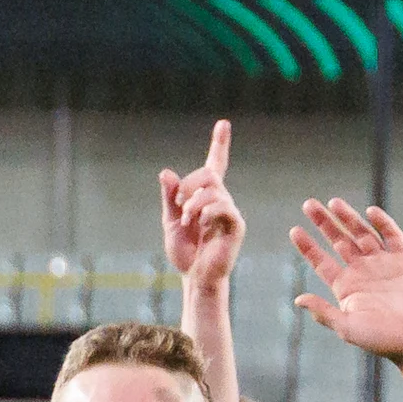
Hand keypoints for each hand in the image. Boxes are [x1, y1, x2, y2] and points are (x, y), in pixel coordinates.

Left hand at [159, 119, 242, 289]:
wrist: (194, 277)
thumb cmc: (184, 252)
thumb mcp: (170, 221)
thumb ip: (170, 197)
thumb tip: (166, 172)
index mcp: (206, 197)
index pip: (216, 164)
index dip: (219, 144)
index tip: (223, 123)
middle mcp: (221, 200)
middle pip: (209, 173)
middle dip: (189, 185)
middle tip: (179, 204)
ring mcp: (230, 212)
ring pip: (213, 190)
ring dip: (193, 203)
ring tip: (186, 221)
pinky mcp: (236, 226)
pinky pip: (224, 207)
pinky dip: (206, 212)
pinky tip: (200, 224)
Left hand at [290, 199, 402, 364]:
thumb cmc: (382, 340)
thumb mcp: (347, 328)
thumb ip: (323, 312)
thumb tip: (298, 299)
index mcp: (346, 287)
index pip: (322, 261)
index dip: (308, 246)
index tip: (294, 231)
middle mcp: (363, 272)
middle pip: (339, 241)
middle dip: (324, 223)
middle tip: (308, 204)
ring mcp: (384, 264)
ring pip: (362, 233)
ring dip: (348, 218)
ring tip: (332, 202)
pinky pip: (392, 235)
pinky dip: (382, 223)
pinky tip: (370, 212)